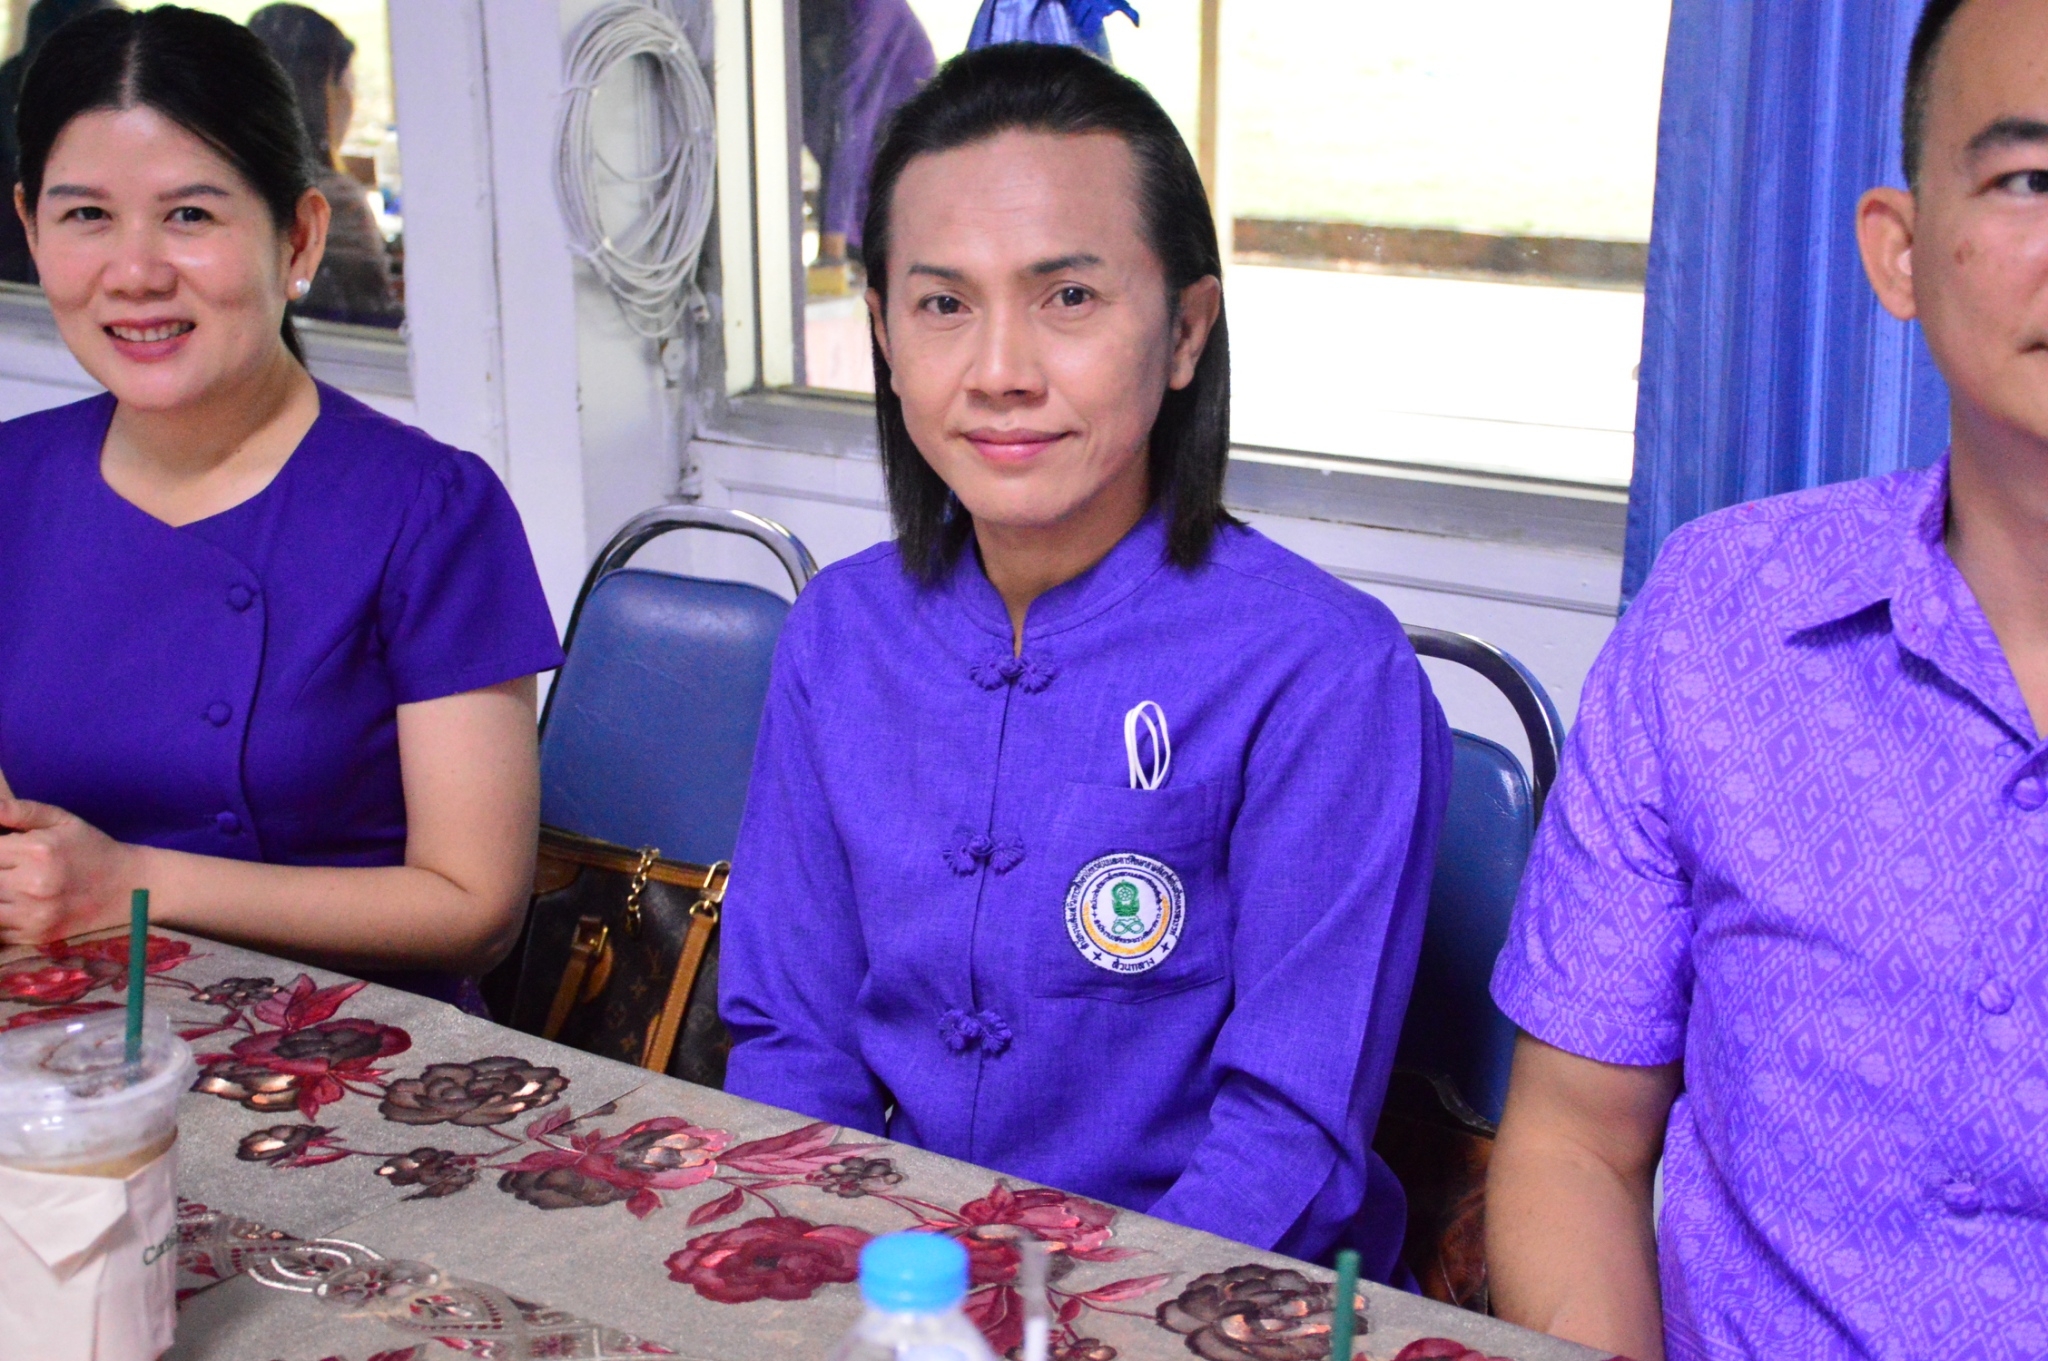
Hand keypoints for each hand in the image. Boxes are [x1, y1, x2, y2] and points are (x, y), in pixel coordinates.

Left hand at [0, 798, 139, 944]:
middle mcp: (33, 885)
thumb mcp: (62, 820)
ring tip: (13, 885)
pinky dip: (2, 918)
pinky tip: (17, 905)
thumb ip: (21, 811)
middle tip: (12, 869)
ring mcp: (34, 914)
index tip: (8, 853)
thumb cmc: (92, 848)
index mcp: (37, 851)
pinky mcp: (36, 935)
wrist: (130, 886)